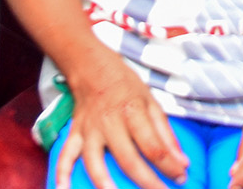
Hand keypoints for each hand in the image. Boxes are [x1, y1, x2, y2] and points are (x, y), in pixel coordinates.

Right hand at [58, 53, 188, 188]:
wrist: (90, 66)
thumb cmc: (125, 84)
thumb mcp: (151, 100)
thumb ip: (166, 133)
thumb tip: (181, 162)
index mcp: (133, 112)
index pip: (153, 146)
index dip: (169, 165)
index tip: (181, 176)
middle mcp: (110, 122)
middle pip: (128, 159)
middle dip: (147, 182)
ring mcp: (89, 130)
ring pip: (95, 162)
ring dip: (104, 183)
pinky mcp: (75, 134)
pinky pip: (65, 156)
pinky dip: (61, 174)